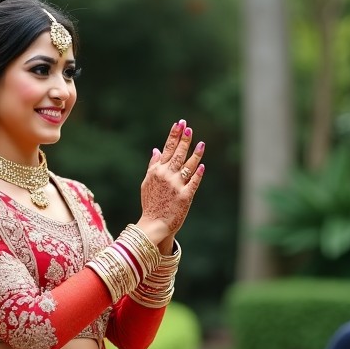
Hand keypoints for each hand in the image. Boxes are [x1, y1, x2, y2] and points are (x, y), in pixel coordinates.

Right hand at [136, 119, 204, 244]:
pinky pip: (193, 183)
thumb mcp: (147, 183)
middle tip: (189, 127)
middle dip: (184, 139)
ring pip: (188, 166)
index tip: (179, 124)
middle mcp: (167, 176)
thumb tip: (157, 149)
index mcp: (157, 171)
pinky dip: (198, 174)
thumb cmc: (150, 204)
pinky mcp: (185, 197)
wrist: (153, 224)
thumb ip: (153, 165)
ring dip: (195, 154)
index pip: (167, 148)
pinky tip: (202, 166)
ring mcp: (176, 186)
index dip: (174, 135)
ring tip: (201, 143)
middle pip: (178, 154)